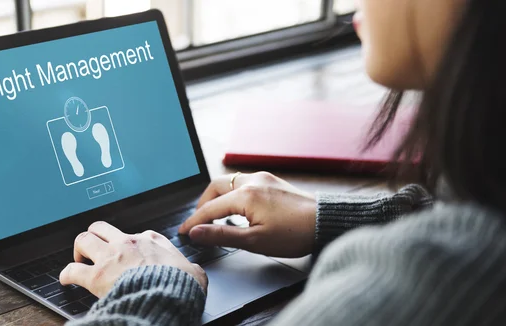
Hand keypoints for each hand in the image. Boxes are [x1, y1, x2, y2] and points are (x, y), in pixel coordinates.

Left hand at [60, 221, 207, 297]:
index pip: (135, 234)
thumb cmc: (180, 285)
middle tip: (95, 249)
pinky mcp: (97, 276)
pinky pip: (72, 270)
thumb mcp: (194, 272)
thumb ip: (191, 268)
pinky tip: (66, 279)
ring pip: (84, 239)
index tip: (128, 253)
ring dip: (79, 249)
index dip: (129, 244)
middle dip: (95, 236)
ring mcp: (110, 257)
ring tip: (79, 259)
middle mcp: (128, 243)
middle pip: (102, 227)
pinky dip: (66, 274)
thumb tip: (195, 273)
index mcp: (151, 240)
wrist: (168, 296)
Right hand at [178, 172, 315, 257]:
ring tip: (216, 217)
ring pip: (229, 182)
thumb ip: (222, 235)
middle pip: (216, 187)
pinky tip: (237, 209)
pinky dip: (233, 194)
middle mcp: (252, 181)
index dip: (194, 221)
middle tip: (199, 222)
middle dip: (203, 204)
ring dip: (218, 197)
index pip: (210, 208)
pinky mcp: (272, 181)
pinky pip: (243, 182)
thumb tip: (197, 232)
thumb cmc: (295, 234)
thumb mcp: (254, 241)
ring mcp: (263, 178)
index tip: (184, 232)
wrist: (326, 222)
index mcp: (245, 195)